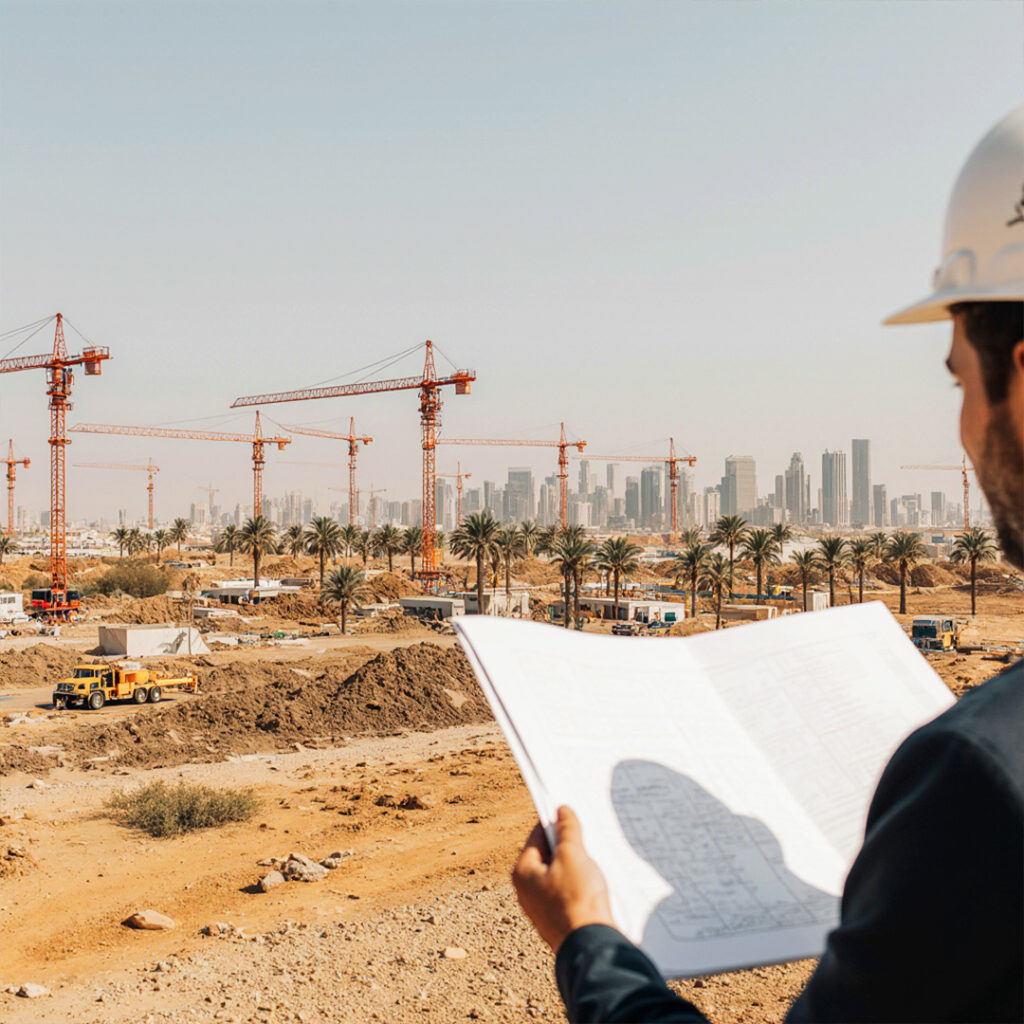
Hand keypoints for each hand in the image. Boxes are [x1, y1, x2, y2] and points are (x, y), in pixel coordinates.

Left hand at [512, 805, 615, 952]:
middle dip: (566, 846)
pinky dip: (577, 885)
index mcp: (522, 872)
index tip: (571, 814)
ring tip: (591, 861)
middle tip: (584, 838)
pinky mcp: (556, 920)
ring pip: (557, 875)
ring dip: (573, 866)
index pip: (537, 836)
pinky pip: (565, 893)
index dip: (555, 823)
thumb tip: (562, 811)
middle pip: (546, 856)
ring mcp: (541, 908)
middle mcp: (526, 891)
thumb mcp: (573, 855)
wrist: (590, 944)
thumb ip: (567, 830)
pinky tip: (592, 884)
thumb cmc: (577, 898)